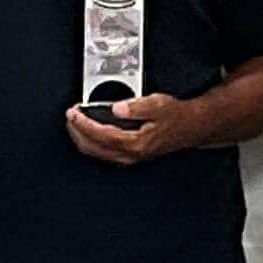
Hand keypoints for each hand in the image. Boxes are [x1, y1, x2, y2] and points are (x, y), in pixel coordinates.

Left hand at [65, 94, 187, 166]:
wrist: (192, 127)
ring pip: (96, 152)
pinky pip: (103, 153)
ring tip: (75, 122)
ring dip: (82, 138)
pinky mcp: (131, 156)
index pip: (100, 135)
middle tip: (70, 116)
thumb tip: (117, 108)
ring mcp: (130, 157)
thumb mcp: (158, 105)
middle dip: (77, 132)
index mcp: (135, 143)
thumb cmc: (177, 116)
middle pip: (93, 147)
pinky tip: (88, 133)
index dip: (83, 124)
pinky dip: (91, 142)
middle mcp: (130, 154)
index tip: (73, 113)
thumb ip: (135, 106)